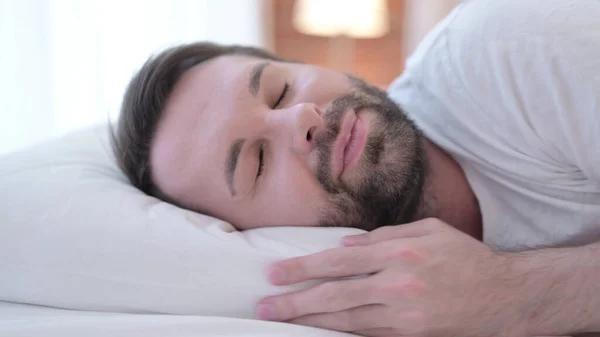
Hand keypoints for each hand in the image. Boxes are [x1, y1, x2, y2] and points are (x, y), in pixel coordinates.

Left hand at [256, 218, 527, 336]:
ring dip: (310, 321)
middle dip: (295, 301)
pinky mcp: (411, 335)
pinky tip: (321, 333)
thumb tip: (344, 245)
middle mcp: (397, 283)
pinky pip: (368, 335)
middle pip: (335, 294)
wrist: (506, 296)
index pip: (338, 261)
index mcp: (398, 252)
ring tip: (283, 321)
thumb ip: (385, 234)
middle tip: (265, 306)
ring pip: (346, 320)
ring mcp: (404, 314)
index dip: (304, 268)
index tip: (276, 274)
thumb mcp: (429, 230)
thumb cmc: (466, 257)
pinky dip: (341, 335)